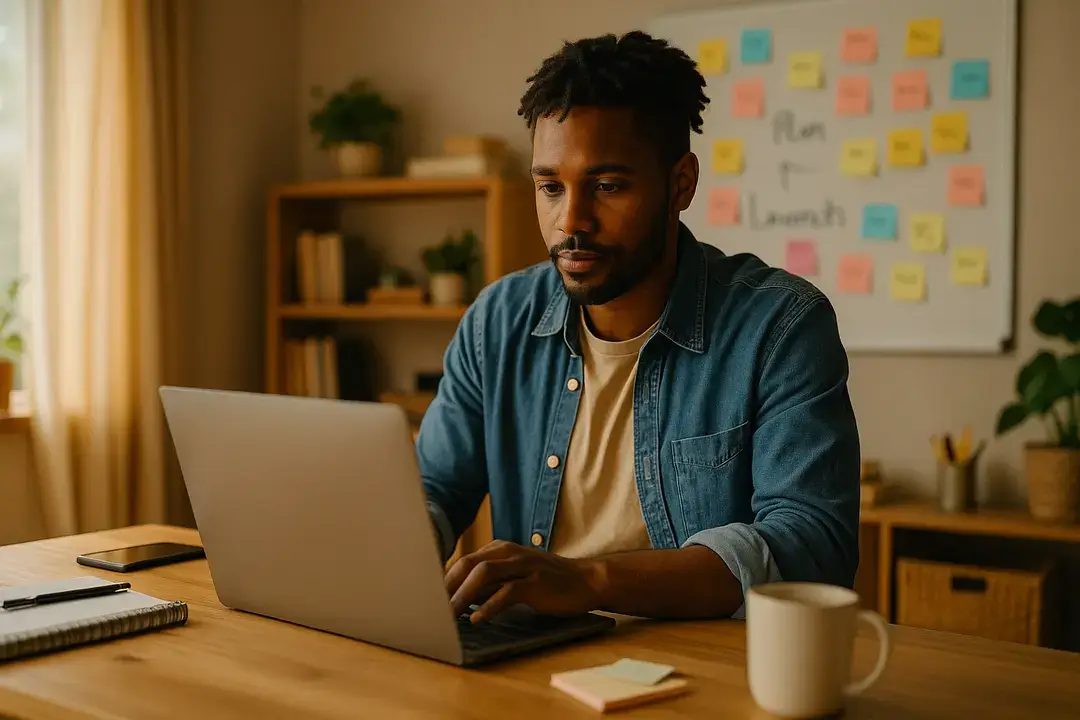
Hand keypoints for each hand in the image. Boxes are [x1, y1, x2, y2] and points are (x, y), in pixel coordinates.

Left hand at [445, 540, 602, 622]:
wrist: (586, 580)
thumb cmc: (546, 582)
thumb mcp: (514, 576)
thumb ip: (488, 584)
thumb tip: (456, 599)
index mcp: (500, 549)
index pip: (463, 561)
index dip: (443, 580)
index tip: (427, 599)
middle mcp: (508, 553)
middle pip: (468, 564)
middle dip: (447, 587)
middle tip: (430, 608)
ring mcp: (523, 566)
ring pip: (484, 574)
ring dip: (462, 596)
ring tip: (448, 615)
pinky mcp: (536, 582)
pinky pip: (507, 592)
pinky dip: (489, 606)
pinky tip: (477, 619)